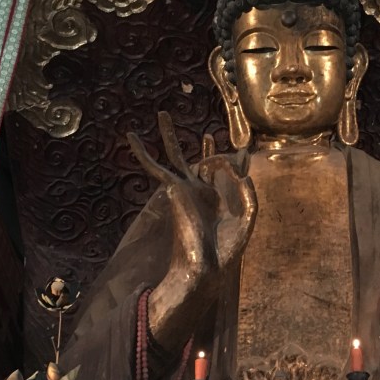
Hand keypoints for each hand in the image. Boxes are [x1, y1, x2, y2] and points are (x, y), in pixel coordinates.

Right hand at [127, 113, 256, 347]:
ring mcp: (185, 189)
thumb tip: (238, 164)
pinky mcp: (172, 190)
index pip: (224, 174)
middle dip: (206, 148)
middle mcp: (201, 192)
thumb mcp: (247, 214)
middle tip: (208, 134)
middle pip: (200, 162)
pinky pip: (155, 167)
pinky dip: (143, 152)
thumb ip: (248, 188)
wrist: (205, 264)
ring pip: (175, 156)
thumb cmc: (226, 247)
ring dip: (169, 136)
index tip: (243, 152)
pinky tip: (131, 137)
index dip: (235, 160)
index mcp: (219, 199)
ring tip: (162, 114)